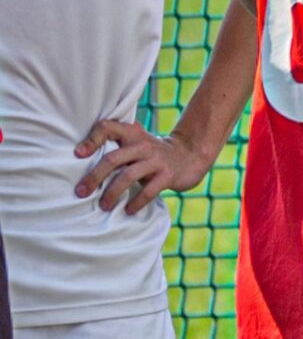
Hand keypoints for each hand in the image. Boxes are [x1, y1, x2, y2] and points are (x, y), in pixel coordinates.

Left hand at [74, 119, 214, 215]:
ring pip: (128, 176)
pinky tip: (128, 211)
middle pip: (113, 158)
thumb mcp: (137, 142)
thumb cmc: (152, 153)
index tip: (77, 154)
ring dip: (112, 193)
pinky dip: (136, 202)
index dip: (92, 139)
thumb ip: (115, 145)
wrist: (190, 155)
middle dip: (94, 177)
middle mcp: (143, 145)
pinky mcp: (168, 175)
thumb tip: (78, 159)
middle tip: (81, 192)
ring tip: (104, 206)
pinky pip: (148, 191)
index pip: (108, 128)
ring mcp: (157, 160)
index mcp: (132, 134)